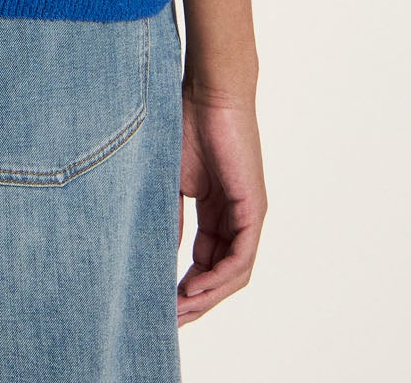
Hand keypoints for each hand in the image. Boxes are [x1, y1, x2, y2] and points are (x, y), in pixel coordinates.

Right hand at [176, 83, 266, 323]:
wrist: (208, 90)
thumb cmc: (186, 122)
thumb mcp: (170, 181)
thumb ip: (169, 217)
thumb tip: (157, 255)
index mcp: (217, 210)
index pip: (205, 260)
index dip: (184, 286)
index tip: (160, 304)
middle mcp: (236, 216)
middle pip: (220, 274)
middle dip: (195, 300)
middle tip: (168, 320)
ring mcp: (247, 213)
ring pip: (232, 272)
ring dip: (206, 296)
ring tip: (178, 311)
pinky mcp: (253, 208)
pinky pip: (241, 257)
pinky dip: (219, 278)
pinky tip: (195, 289)